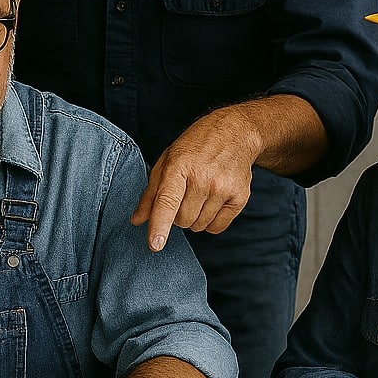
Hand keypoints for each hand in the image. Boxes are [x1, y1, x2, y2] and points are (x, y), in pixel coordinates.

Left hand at [131, 110, 258, 250]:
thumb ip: (151, 193)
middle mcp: (203, 177)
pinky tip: (213, 200)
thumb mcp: (167, 161)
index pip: (167, 201)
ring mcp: (223, 187)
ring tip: (201, 193)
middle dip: (178, 214)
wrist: (235, 132)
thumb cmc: (195, 147)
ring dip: (195, 218)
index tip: (155, 244)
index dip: (160, 224)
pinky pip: (217, 228)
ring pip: (198, 226)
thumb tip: (137, 220)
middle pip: (182, 220)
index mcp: (179, 166)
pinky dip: (211, 221)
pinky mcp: (240, 196)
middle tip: (185, 193)